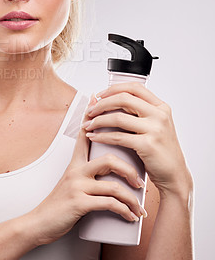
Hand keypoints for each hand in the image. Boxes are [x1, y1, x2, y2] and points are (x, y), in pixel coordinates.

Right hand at [27, 94, 145, 245]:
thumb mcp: (70, 182)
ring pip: (112, 184)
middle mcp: (76, 170)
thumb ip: (86, 173)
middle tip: (140, 182)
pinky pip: (109, 203)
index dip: (93, 117)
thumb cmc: (60, 203)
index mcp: (75, 163)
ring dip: (131, 198)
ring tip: (139, 206)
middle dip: (129, 170)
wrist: (41, 222)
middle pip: (108, 158)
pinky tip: (129, 216)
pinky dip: (124, 210)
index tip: (99, 100)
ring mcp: (77, 186)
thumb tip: (107, 170)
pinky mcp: (79, 203)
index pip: (85, 136)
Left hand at [82, 82, 191, 197]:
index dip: (113, 88)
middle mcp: (159, 115)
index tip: (99, 95)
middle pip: (123, 99)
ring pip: (118, 117)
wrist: (174, 174)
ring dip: (98, 120)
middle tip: (90, 111)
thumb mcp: (153, 125)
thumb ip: (136, 112)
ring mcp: (155, 129)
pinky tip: (93, 137)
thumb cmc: (159, 149)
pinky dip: (101, 136)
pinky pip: (118, 137)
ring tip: (88, 125)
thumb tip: (105, 99)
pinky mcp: (148, 144)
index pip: (134, 88)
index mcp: (160, 106)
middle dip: (101, 104)